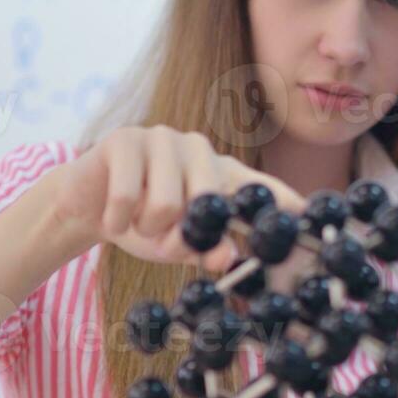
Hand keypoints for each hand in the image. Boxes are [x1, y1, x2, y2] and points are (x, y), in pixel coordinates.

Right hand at [47, 125, 306, 271]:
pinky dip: (116, 220)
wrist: (84, 205)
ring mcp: (164, 138)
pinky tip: (113, 214)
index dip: (290, 205)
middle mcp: (202, 150)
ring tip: (136, 221)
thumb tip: (229, 258)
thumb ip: (209, 251)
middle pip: (210, 204)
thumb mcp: (181, 245)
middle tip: (162, 239)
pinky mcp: (125, 139)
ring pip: (167, 205)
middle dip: (182, 237)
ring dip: (145, 229)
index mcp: (224, 176)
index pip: (265, 189)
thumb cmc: (144, 224)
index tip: (313, 222)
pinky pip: (128, 196)